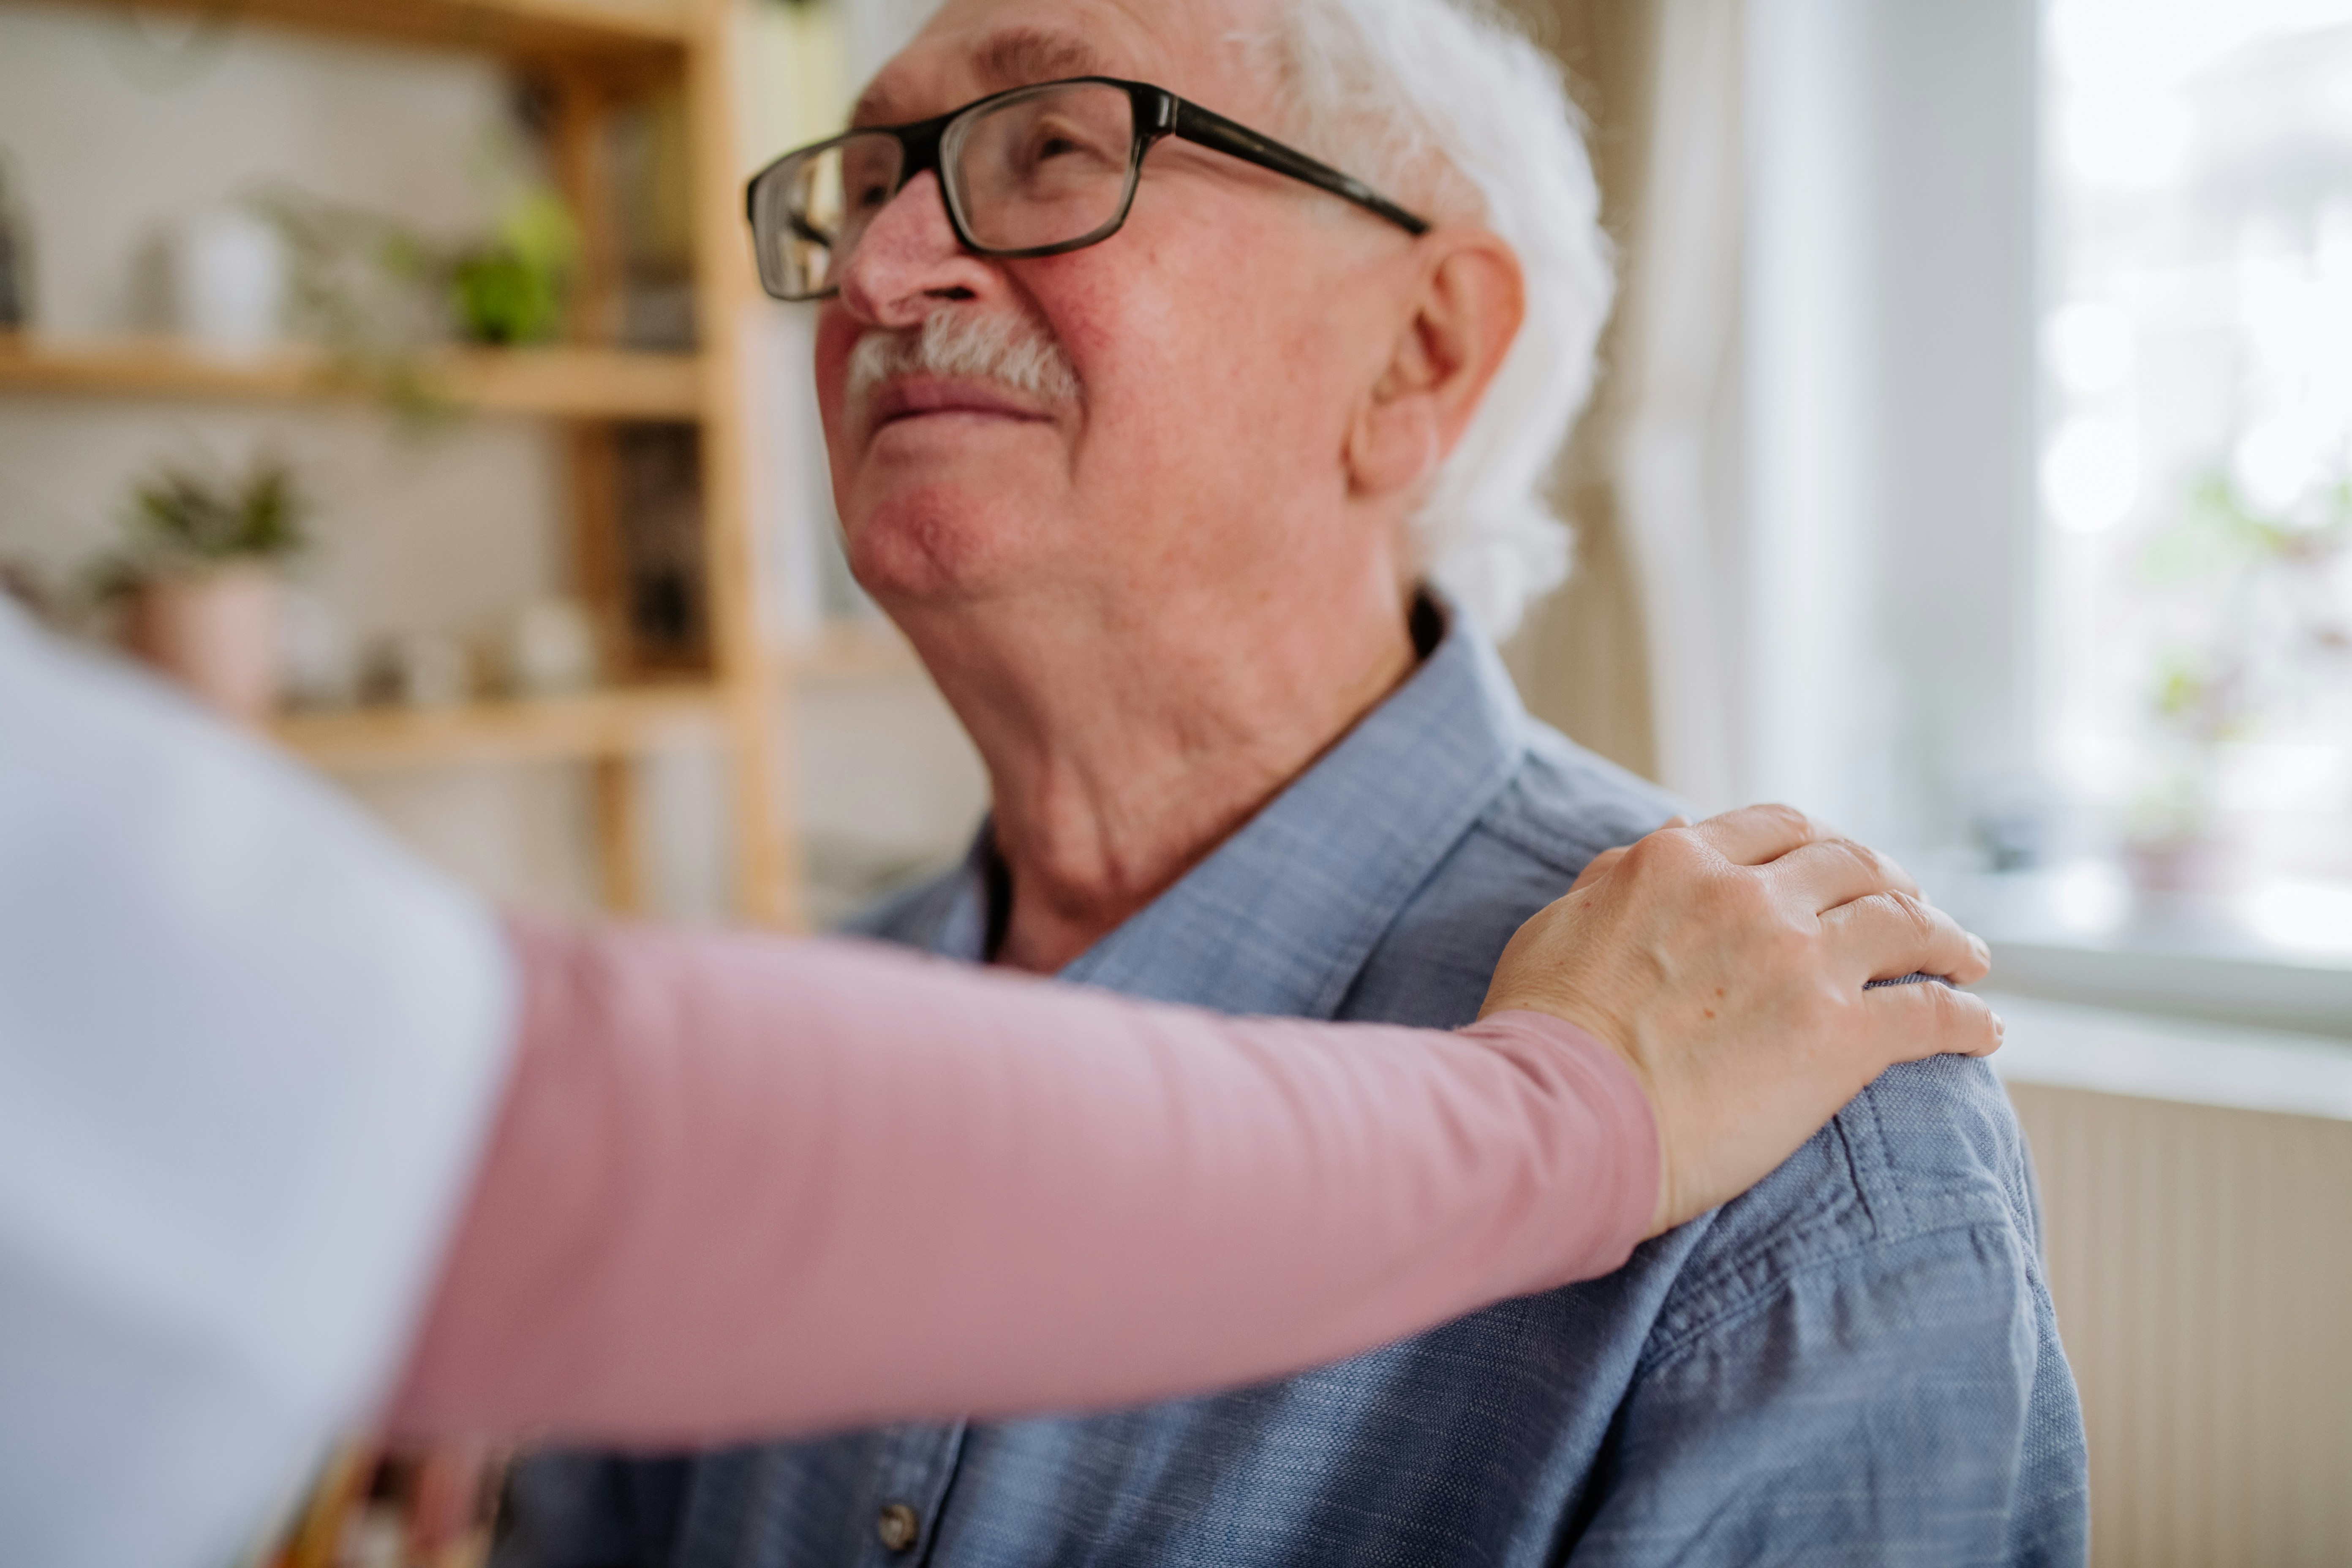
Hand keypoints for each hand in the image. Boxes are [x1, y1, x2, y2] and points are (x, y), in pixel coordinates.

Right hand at [1481, 804, 1998, 1236]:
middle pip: (1853, 866)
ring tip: (1969, 959)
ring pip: (1906, 924)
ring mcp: (1801, 963)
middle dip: (1892, 882)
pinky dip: (1968, 1017)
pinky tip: (1985, 1030)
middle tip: (1913, 908)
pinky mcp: (1840, 1038)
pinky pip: (1932, 1013)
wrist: (1561, 1117)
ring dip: (1946, 938)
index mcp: (1680, 862)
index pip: (1779, 828)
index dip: (1822, 844)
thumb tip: (1657, 853)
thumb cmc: (1541, 1035)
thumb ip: (1615, 883)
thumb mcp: (1559, 924)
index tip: (1842, 868)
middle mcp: (1750, 897)